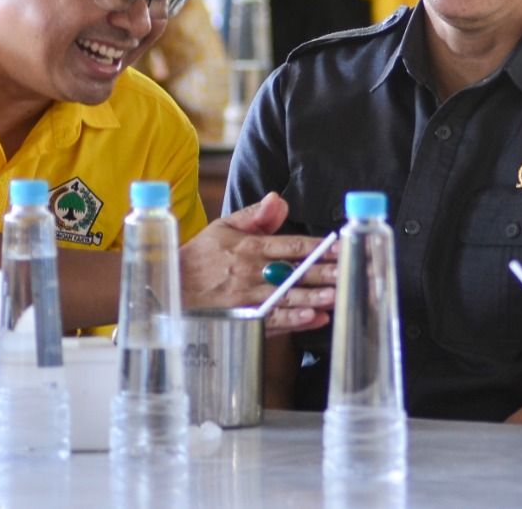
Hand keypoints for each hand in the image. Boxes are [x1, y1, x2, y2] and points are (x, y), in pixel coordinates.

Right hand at [178, 193, 337, 332]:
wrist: (171, 288)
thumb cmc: (201, 256)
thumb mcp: (224, 227)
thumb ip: (255, 215)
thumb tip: (278, 199)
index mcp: (250, 247)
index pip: (291, 245)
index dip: (318, 246)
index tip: (340, 245)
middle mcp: (252, 272)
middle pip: (294, 272)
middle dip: (324, 272)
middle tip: (350, 271)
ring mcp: (247, 298)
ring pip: (286, 297)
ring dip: (313, 297)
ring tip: (337, 295)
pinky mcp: (243, 319)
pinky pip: (272, 321)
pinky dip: (293, 321)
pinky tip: (314, 318)